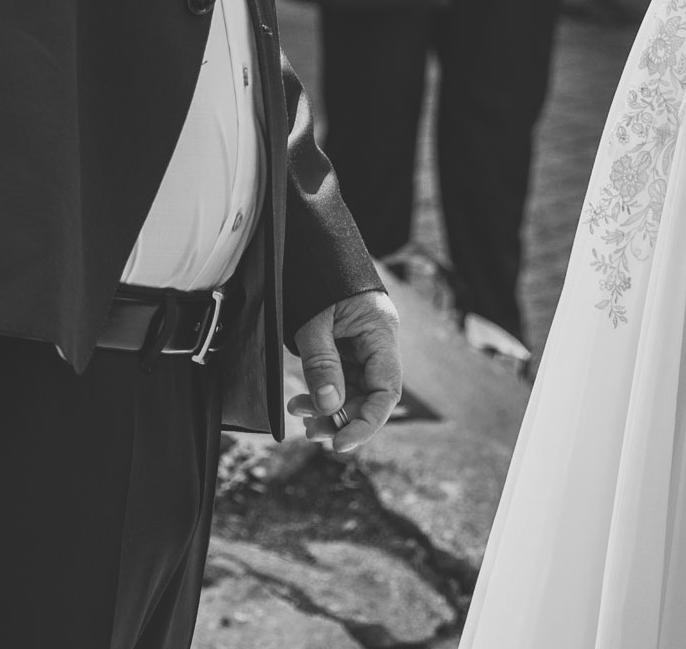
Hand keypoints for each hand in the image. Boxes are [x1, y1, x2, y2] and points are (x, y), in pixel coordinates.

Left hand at [290, 289, 401, 454]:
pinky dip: (322, 393)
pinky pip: (340, 379)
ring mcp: (363, 344)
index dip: (367, 422)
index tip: (340, 443)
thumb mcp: (314, 320)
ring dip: (328, 409)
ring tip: (299, 415)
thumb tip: (329, 407)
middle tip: (310, 431)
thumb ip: (323, 363)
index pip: (386, 389)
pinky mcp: (347, 346)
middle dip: (341, 418)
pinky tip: (300, 401)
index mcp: (381, 331)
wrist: (311, 243)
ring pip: (353, 391)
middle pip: (369, 395)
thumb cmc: (315, 274)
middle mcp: (377, 341)